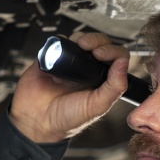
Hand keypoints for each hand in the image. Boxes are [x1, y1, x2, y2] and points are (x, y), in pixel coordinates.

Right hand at [9, 32, 128, 143]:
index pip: (116, 57)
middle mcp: (88, 69)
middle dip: (96, 40)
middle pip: (100, 43)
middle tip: (88, 47)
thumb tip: (123, 62)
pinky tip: (59, 58)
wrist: (37, 120)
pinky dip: (60, 44)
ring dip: (80, 39)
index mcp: (102, 79)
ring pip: (81, 39)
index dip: (112, 50)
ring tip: (76, 49)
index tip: (101, 54)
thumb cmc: (67, 118)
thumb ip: (114, 87)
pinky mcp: (53, 58)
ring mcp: (70, 62)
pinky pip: (58, 42)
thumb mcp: (97, 106)